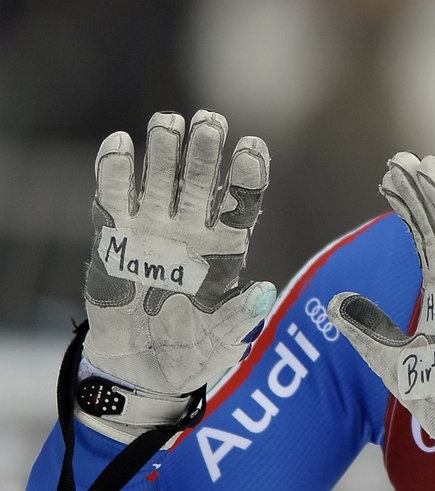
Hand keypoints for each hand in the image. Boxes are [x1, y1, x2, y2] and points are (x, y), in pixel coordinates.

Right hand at [80, 110, 275, 434]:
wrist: (140, 369)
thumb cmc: (192, 352)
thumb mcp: (219, 344)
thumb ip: (238, 320)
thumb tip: (263, 293)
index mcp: (226, 248)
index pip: (242, 201)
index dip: (248, 173)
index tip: (251, 146)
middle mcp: (193, 230)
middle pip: (203, 180)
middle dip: (207, 148)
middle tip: (210, 121)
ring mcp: (154, 230)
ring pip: (162, 178)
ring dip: (165, 149)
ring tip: (168, 121)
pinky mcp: (115, 239)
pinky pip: (115, 198)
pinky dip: (115, 171)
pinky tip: (119, 143)